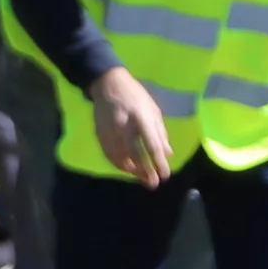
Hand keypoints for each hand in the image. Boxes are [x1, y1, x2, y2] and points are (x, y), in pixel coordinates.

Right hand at [88, 70, 173, 187]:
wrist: (108, 84)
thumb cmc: (136, 96)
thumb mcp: (153, 110)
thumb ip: (160, 132)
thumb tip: (167, 154)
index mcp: (142, 117)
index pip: (152, 145)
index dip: (158, 163)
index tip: (165, 175)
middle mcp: (125, 125)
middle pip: (135, 154)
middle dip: (145, 171)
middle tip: (153, 184)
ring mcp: (110, 129)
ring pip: (120, 157)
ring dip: (132, 170)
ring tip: (141, 178)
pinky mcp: (100, 133)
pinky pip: (109, 154)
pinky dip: (118, 164)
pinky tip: (127, 169)